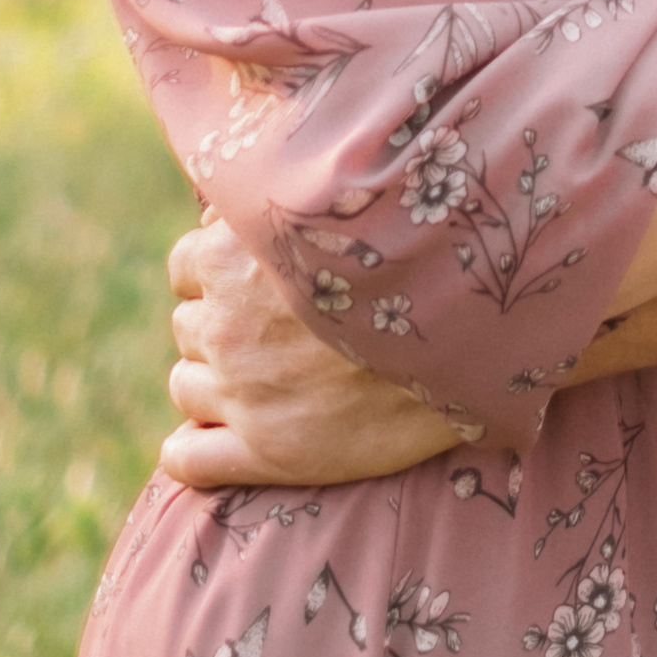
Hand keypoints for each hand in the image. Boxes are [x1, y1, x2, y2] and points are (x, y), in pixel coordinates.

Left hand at [160, 219, 468, 489]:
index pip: (186, 266)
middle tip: (277, 331)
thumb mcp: (334, 200)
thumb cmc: (413, 253)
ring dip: (213, 384)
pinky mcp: (264, 453)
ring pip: (185, 387)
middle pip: (188, 327)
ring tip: (268, 380)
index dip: (220, 275)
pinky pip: (187, 460)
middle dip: (222, 327)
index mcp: (230, 258)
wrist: (471, 330)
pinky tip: (216, 443)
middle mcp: (225, 324)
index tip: (260, 283)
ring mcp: (239, 392)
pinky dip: (193, 451)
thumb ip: (274, 196)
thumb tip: (231, 199)